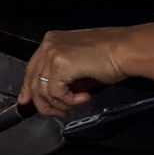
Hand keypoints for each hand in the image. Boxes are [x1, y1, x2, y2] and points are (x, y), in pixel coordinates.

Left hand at [18, 27, 132, 115]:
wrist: (127, 50)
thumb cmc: (111, 56)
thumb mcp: (79, 65)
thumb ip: (62, 78)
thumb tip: (53, 97)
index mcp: (51, 41)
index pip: (31, 69)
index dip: (28, 88)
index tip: (26, 101)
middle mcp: (48, 45)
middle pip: (33, 81)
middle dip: (43, 103)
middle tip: (58, 113)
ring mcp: (52, 53)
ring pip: (43, 90)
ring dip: (60, 104)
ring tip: (76, 104)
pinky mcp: (60, 65)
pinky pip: (56, 93)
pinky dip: (69, 100)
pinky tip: (84, 97)